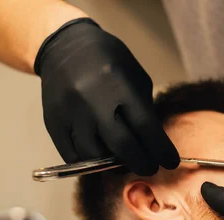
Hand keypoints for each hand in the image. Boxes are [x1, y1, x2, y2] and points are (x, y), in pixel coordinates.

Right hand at [34, 18, 178, 174]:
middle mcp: (93, 101)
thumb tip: (153, 146)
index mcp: (119, 86)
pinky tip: (101, 158)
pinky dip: (90, 164)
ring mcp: (70, 114)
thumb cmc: (108, 63)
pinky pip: (73, 157)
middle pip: (122, 147)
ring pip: (95, 157)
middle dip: (141, 164)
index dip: (161, 150)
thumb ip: (144, 110)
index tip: (170, 163)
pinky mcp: (53, 123)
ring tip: (123, 160)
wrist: (63, 47)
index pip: (145, 127)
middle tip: (149, 168)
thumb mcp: (135, 77)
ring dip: (113, 166)